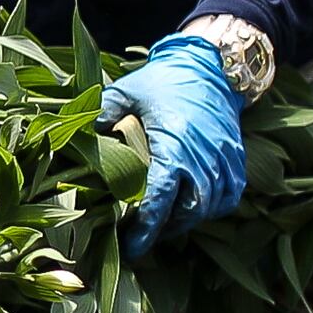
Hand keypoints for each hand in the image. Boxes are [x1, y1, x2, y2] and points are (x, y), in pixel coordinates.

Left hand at [103, 42, 247, 255]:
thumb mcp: (126, 92)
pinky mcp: (236, 159)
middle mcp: (204, 156)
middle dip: (164, 228)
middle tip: (140, 235)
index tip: (131, 248)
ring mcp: (225, 159)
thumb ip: (100, 117)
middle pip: (187, 211)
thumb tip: (76, 141)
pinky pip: (228, 197)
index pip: (161, 198)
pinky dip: (210, 209)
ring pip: (209, 208)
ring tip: (161, 224)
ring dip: (185, 220)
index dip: (146, 228)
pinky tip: (190, 208)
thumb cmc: (164, 80)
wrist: (210, 64)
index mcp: (175, 143)